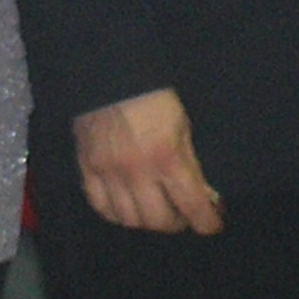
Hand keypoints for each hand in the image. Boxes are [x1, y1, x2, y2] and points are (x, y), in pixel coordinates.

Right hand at [73, 87, 222, 234]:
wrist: (110, 73)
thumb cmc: (154, 96)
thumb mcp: (182, 125)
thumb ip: (188, 162)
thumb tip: (201, 194)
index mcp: (167, 157)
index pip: (191, 205)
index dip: (206, 222)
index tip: (212, 226)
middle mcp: (137, 172)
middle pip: (158, 220)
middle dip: (175, 223)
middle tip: (181, 216)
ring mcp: (109, 172)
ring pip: (129, 219)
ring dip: (146, 221)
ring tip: (154, 212)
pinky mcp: (87, 168)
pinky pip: (100, 206)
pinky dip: (115, 214)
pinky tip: (126, 208)